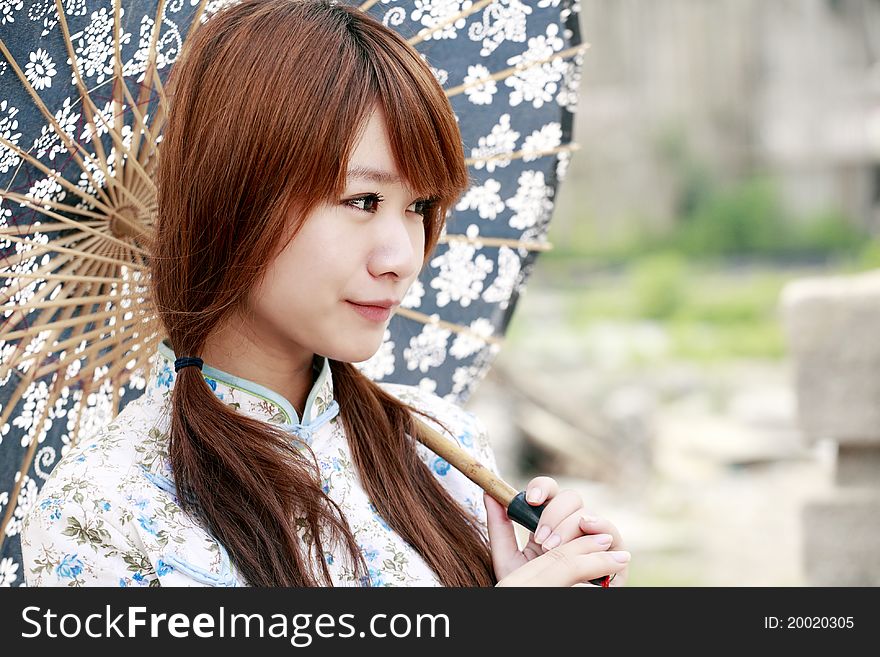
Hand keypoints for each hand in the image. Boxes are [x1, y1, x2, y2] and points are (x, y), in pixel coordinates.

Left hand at [484, 476, 629, 586]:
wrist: (546, 606)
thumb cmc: (531, 587)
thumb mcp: (508, 559)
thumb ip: (499, 528)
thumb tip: (489, 494)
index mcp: (549, 522)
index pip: (550, 492)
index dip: (542, 488)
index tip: (531, 499)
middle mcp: (574, 526)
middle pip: (571, 497)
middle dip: (554, 513)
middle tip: (540, 540)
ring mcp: (595, 538)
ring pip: (588, 513)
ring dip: (569, 527)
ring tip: (553, 548)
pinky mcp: (614, 555)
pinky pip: (612, 533)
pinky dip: (601, 527)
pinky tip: (588, 529)